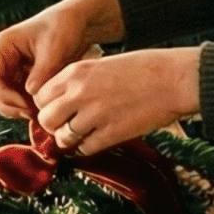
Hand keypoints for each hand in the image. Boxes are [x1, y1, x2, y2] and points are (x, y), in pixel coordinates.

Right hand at [0, 0, 125, 118]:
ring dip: (16, 108)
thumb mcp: (53, 50)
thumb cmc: (63, 28)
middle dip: (9, 106)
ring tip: (39, 113)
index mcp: (2, 45)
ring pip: (1, 97)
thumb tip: (30, 94)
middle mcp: (1, 57)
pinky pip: (15, 97)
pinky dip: (25, 106)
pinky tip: (41, 110)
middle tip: (32, 114)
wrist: (77, 22)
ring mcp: (10, 68)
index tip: (26, 106)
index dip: (5, 96)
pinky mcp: (21, 77)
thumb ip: (41, 73)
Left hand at [35, 48, 201, 155]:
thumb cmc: (141, 69)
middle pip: (45, 119)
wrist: (173, 79)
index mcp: (75, 73)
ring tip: (80, 135)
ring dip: (68, 140)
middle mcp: (79, 93)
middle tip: (65, 125)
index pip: (39, 96)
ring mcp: (95, 115)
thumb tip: (61, 100)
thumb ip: (77, 81)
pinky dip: (87, 148)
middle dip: (52, 125)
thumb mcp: (100, 65)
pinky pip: (85, 149)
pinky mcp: (112, 133)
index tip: (56, 109)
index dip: (46, 105)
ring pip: (62, 137)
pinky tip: (97, 140)